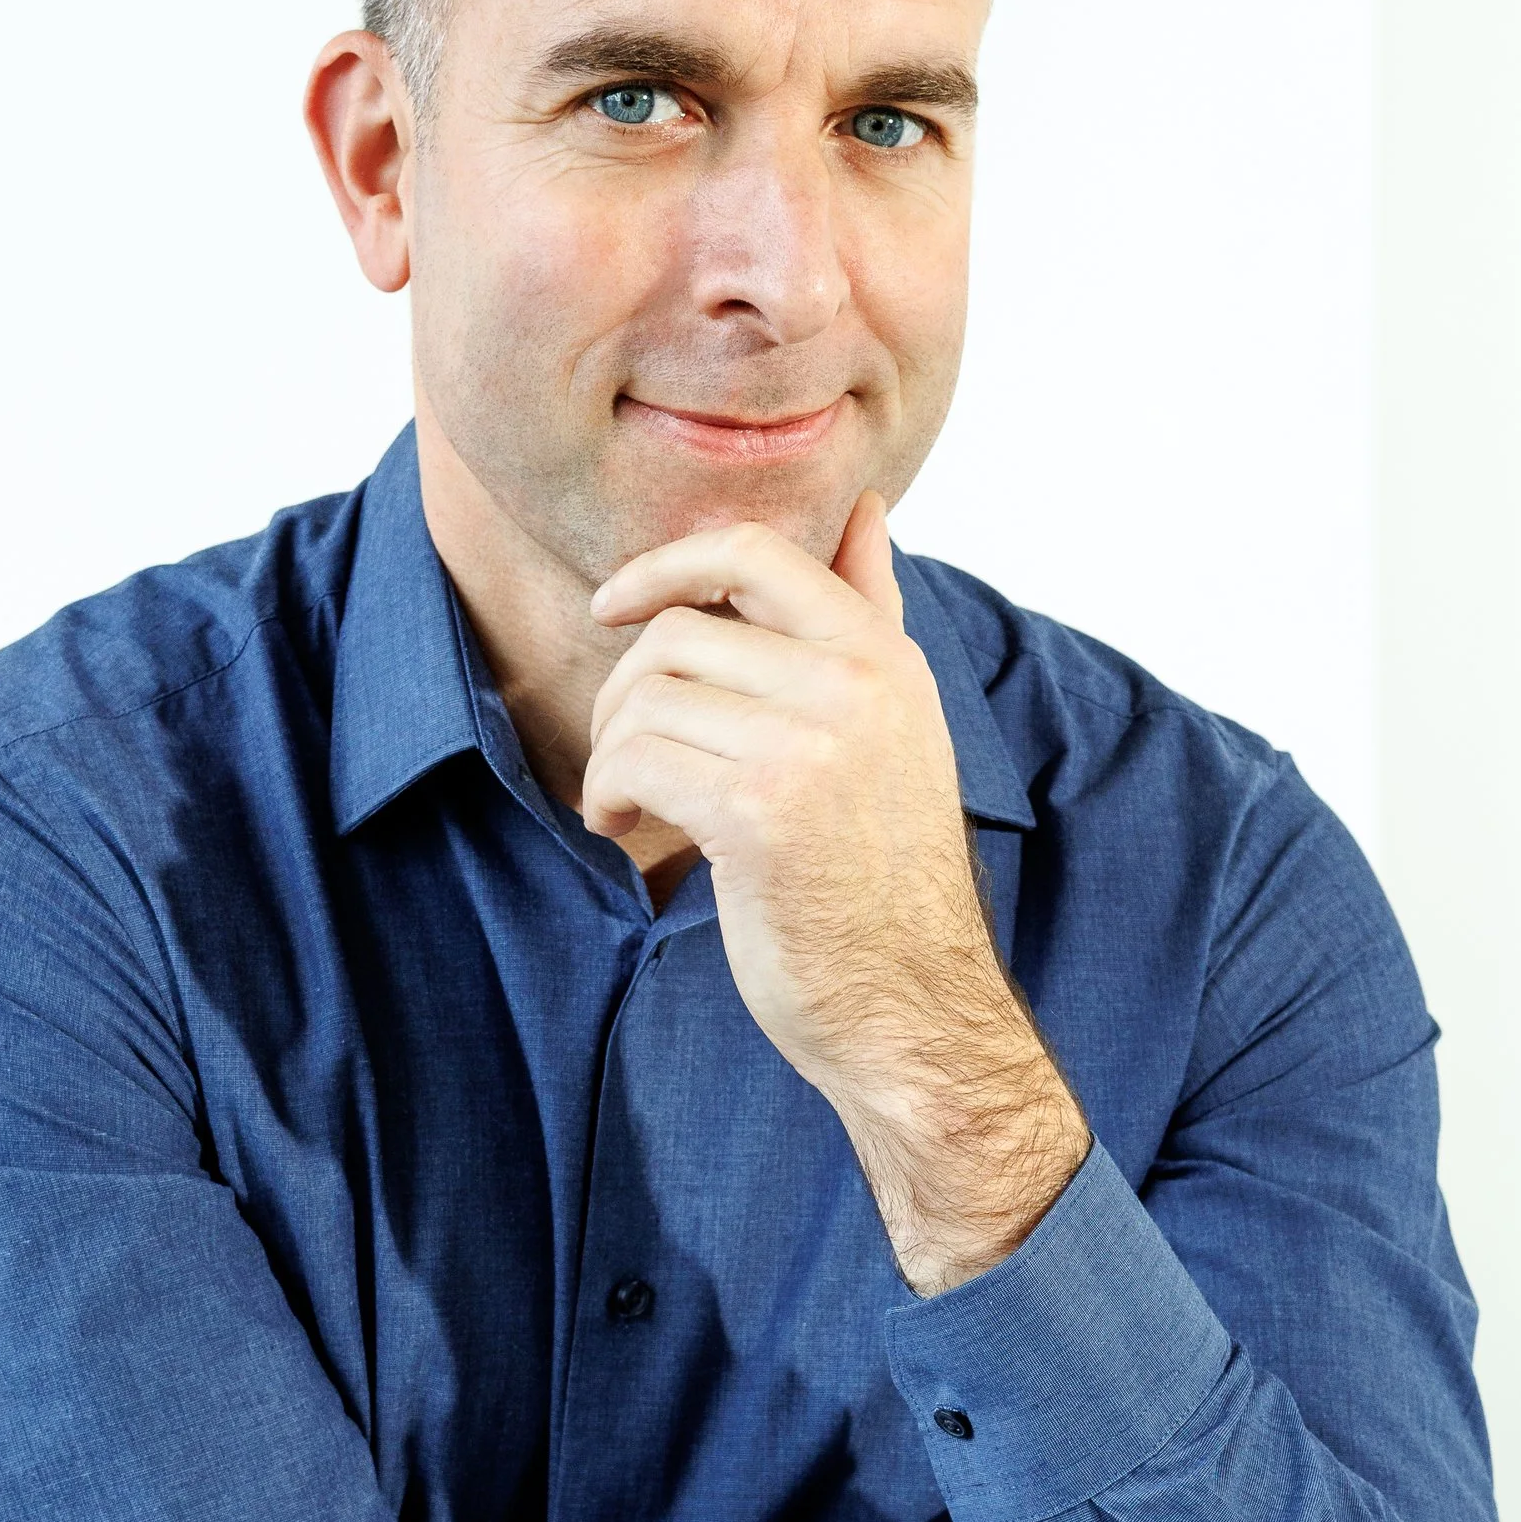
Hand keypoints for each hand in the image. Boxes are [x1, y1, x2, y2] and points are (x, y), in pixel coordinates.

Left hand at [585, 493, 1088, 1293]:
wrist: (912, 1008)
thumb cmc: (884, 877)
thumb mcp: (894, 727)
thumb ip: (869, 618)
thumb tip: (864, 513)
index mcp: (885, 659)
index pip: (755, 555)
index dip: (665, 565)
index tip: (615, 606)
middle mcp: (856, 687)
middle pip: (677, 632)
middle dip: (626, 693)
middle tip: (630, 758)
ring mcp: (812, 746)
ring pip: (648, 698)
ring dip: (613, 753)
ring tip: (630, 803)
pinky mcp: (763, 812)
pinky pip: (637, 760)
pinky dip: (608, 796)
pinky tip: (625, 831)